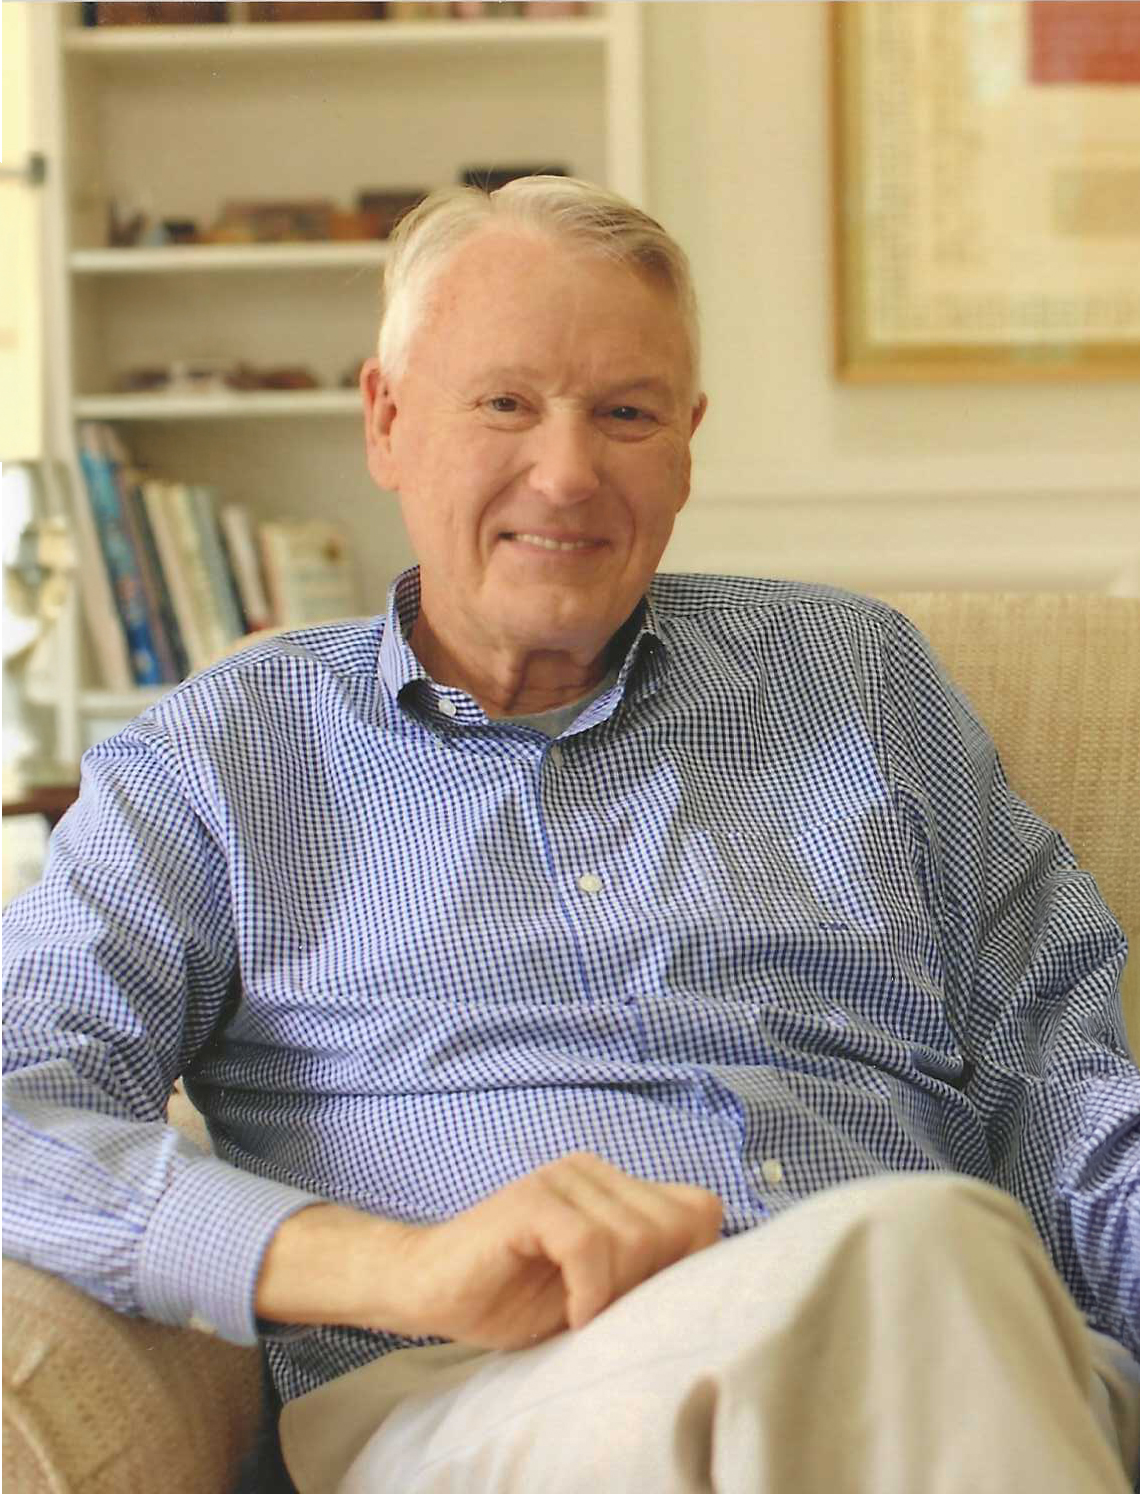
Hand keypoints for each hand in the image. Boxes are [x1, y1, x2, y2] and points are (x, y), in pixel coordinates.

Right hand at [396, 1151, 723, 1348]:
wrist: (429, 1290)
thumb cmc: (513, 1298)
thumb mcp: (596, 1292)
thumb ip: (642, 1274)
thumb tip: (708, 1289)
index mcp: (614, 1187)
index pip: (698, 1209)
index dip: (689, 1262)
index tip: (649, 1305)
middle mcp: (593, 1171)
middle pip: (674, 1227)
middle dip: (651, 1283)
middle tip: (609, 1315)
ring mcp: (561, 1178)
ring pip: (637, 1236)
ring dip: (616, 1293)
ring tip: (583, 1316)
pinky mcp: (531, 1200)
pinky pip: (589, 1244)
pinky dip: (590, 1292)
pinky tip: (572, 1313)